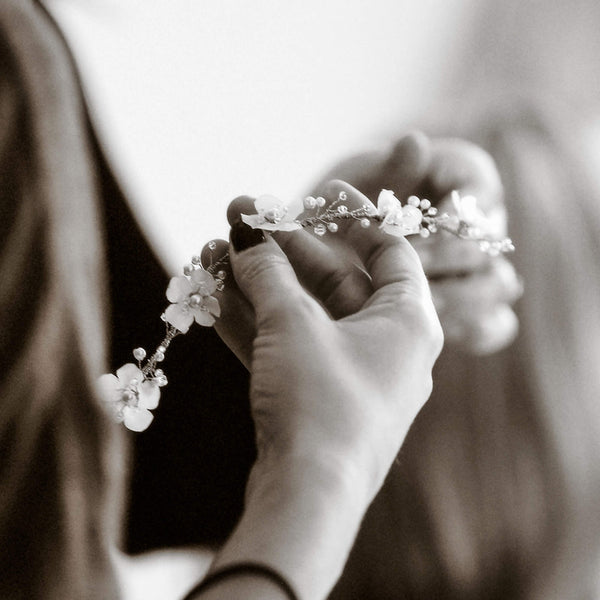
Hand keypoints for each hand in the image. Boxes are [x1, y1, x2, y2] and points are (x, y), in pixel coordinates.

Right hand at [201, 181, 441, 598]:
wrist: (305, 498)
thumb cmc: (319, 402)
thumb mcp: (293, 325)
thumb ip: (268, 276)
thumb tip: (244, 240)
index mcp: (407, 321)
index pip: (388, 250)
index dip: (353, 215)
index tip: (321, 189)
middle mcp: (386, 345)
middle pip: (332, 279)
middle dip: (281, 250)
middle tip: (238, 217)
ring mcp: (349, 373)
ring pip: (300, 314)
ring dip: (255, 285)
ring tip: (211, 253)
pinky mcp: (316, 398)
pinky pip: (285, 347)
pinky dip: (252, 323)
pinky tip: (211, 297)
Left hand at [318, 132, 522, 354]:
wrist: (326, 252)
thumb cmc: (342, 210)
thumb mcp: (355, 185)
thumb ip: (387, 170)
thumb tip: (413, 142)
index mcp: (459, 182)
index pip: (479, 189)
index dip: (456, 207)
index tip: (419, 222)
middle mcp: (477, 226)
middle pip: (489, 241)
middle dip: (447, 254)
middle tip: (409, 266)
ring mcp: (478, 270)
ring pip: (499, 284)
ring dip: (460, 295)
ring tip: (419, 304)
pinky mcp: (473, 312)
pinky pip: (494, 325)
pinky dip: (472, 329)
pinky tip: (439, 330)